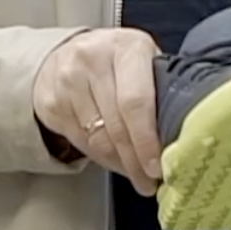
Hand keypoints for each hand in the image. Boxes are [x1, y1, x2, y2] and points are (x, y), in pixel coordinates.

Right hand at [32, 27, 163, 195]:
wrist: (65, 52)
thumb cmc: (117, 60)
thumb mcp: (142, 60)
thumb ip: (159, 88)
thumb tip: (178, 137)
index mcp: (127, 47)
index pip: (136, 102)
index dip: (147, 140)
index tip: (157, 167)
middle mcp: (94, 60)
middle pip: (117, 125)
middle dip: (136, 161)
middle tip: (149, 182)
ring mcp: (68, 81)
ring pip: (98, 139)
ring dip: (120, 163)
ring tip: (136, 175)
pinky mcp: (52, 103)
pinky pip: (81, 142)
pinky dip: (101, 158)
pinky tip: (114, 162)